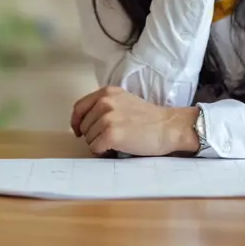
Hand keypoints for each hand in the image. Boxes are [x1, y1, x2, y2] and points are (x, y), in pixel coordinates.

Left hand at [70, 86, 199, 156]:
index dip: (76, 122)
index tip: (78, 131)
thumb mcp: (124, 101)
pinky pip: (95, 148)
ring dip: (99, 144)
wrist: (168, 127)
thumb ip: (104, 106)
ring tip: (117, 142)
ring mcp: (107, 118)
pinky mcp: (111, 134)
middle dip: (93, 135)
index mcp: (107, 92)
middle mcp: (105, 102)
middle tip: (111, 137)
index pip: (79, 107)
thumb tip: (85, 122)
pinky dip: (103, 152)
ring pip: (88, 139)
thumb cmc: (149, 118)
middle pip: (83, 126)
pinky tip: (116, 148)